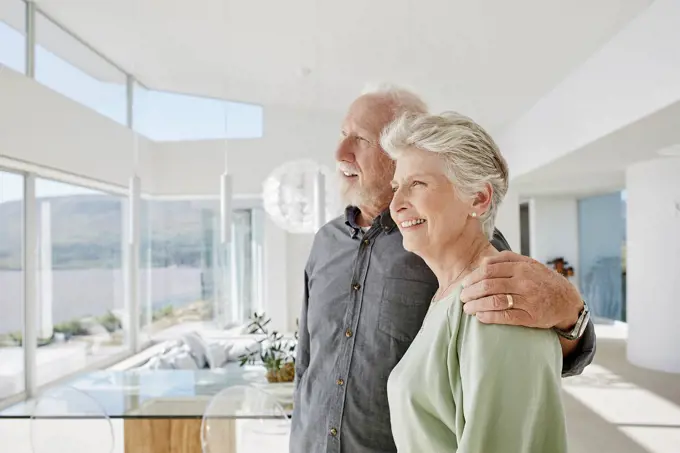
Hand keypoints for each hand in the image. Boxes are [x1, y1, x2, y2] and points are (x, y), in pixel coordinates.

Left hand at [460, 251, 582, 328]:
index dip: (473, 277)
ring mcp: (528, 300)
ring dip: (477, 305)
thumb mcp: (529, 263)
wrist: (567, 300)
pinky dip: (490, 317)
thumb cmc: (542, 280)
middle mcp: (524, 282)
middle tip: (462, 297)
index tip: (464, 284)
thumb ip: (506, 259)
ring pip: (495, 301)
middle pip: (489, 286)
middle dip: (471, 292)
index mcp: (521, 267)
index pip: (489, 270)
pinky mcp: (531, 317)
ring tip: (467, 308)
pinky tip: (480, 317)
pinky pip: (506, 317)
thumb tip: (482, 262)